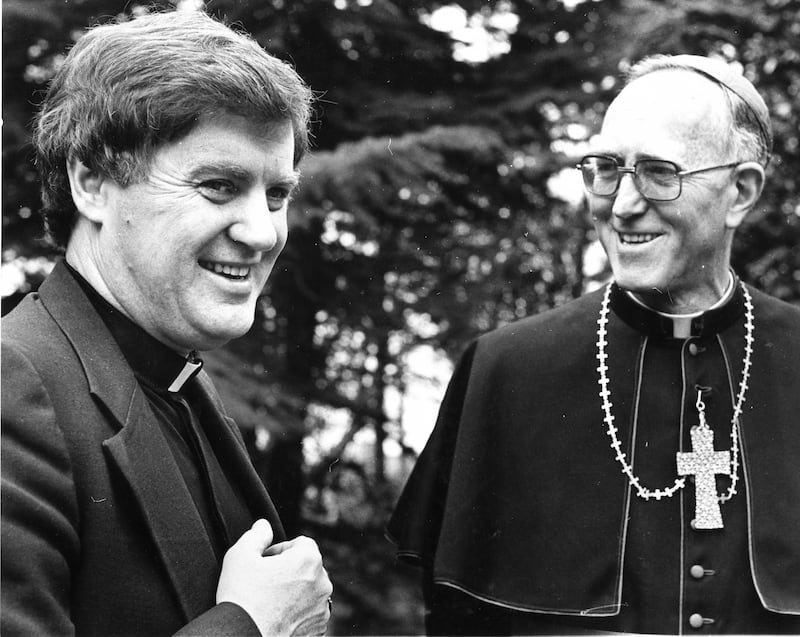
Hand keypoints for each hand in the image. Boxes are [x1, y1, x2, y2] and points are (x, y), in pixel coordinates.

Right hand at [216, 519, 332, 635]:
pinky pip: (310, 612)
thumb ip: (256, 534)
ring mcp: (322, 608)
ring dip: (295, 591)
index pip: (301, 543)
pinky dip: (298, 612)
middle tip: (265, 581)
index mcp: (308, 560)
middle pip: (307, 566)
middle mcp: (322, 582)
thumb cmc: (242, 599)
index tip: (265, 563)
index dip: (280, 550)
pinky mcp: (318, 628)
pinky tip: (277, 615)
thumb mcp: (240, 555)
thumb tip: (264, 526)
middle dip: (289, 570)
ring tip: (270, 600)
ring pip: (310, 590)